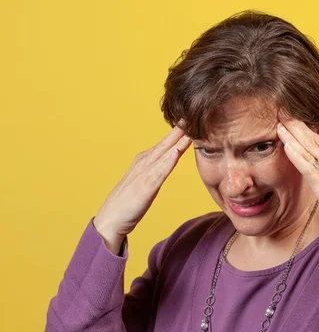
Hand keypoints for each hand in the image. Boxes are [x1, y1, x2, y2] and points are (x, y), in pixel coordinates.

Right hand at [93, 122, 191, 240]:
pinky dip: (167, 162)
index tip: (195, 118)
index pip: (167, 143)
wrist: (110, 220)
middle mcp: (144, 163)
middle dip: (180, 128)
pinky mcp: (144, 188)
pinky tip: (176, 153)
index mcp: (146, 161)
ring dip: (177, 141)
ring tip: (190, 127)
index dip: (181, 131)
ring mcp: (144, 174)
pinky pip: (159, 173)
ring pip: (164, 154)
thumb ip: (159, 170)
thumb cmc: (129, 203)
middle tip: (194, 112)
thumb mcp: (148, 182)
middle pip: (166, 143)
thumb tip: (172, 160)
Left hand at [276, 111, 318, 223]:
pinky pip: (306, 168)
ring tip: (280, 125)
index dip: (308, 133)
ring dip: (292, 138)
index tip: (298, 123)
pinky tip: (286, 145)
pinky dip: (295, 156)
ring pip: (307, 151)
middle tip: (283, 116)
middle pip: (312, 142)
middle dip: (297, 129)